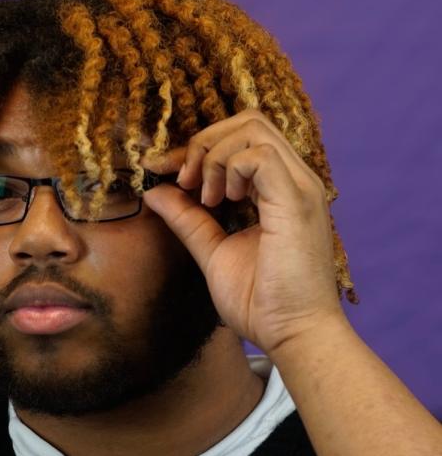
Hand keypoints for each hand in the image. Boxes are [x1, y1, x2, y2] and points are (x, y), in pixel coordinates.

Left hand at [140, 110, 346, 357]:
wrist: (292, 335)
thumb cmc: (263, 302)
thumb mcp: (213, 251)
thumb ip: (188, 220)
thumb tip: (155, 191)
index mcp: (280, 189)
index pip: (243, 137)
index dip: (198, 147)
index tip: (163, 172)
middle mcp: (295, 180)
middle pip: (249, 120)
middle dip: (203, 143)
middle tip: (184, 183)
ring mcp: (300, 187)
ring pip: (253, 127)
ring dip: (214, 156)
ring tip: (205, 198)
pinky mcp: (297, 200)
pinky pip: (258, 154)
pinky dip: (229, 168)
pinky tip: (220, 202)